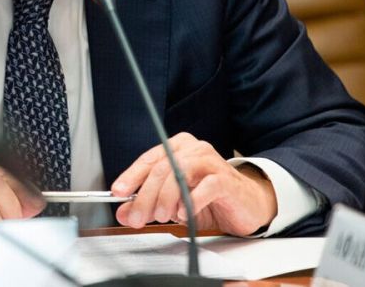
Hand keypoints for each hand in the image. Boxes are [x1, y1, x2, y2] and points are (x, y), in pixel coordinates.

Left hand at [111, 132, 276, 235]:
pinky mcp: (226, 179)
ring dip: (166, 198)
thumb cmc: (210, 199)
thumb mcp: (173, 204)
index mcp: (178, 148)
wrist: (246, 205)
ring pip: (180, 174)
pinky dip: (190, 202)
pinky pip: (204, 187)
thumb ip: (148, 205)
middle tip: (137, 216)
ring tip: (161, 216)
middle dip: (146, 195)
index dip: (131, 176)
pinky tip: (183, 214)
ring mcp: (211, 162)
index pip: (149, 159)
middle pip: (162, 169)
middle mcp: (194, 149)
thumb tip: (123, 213)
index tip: (118, 192)